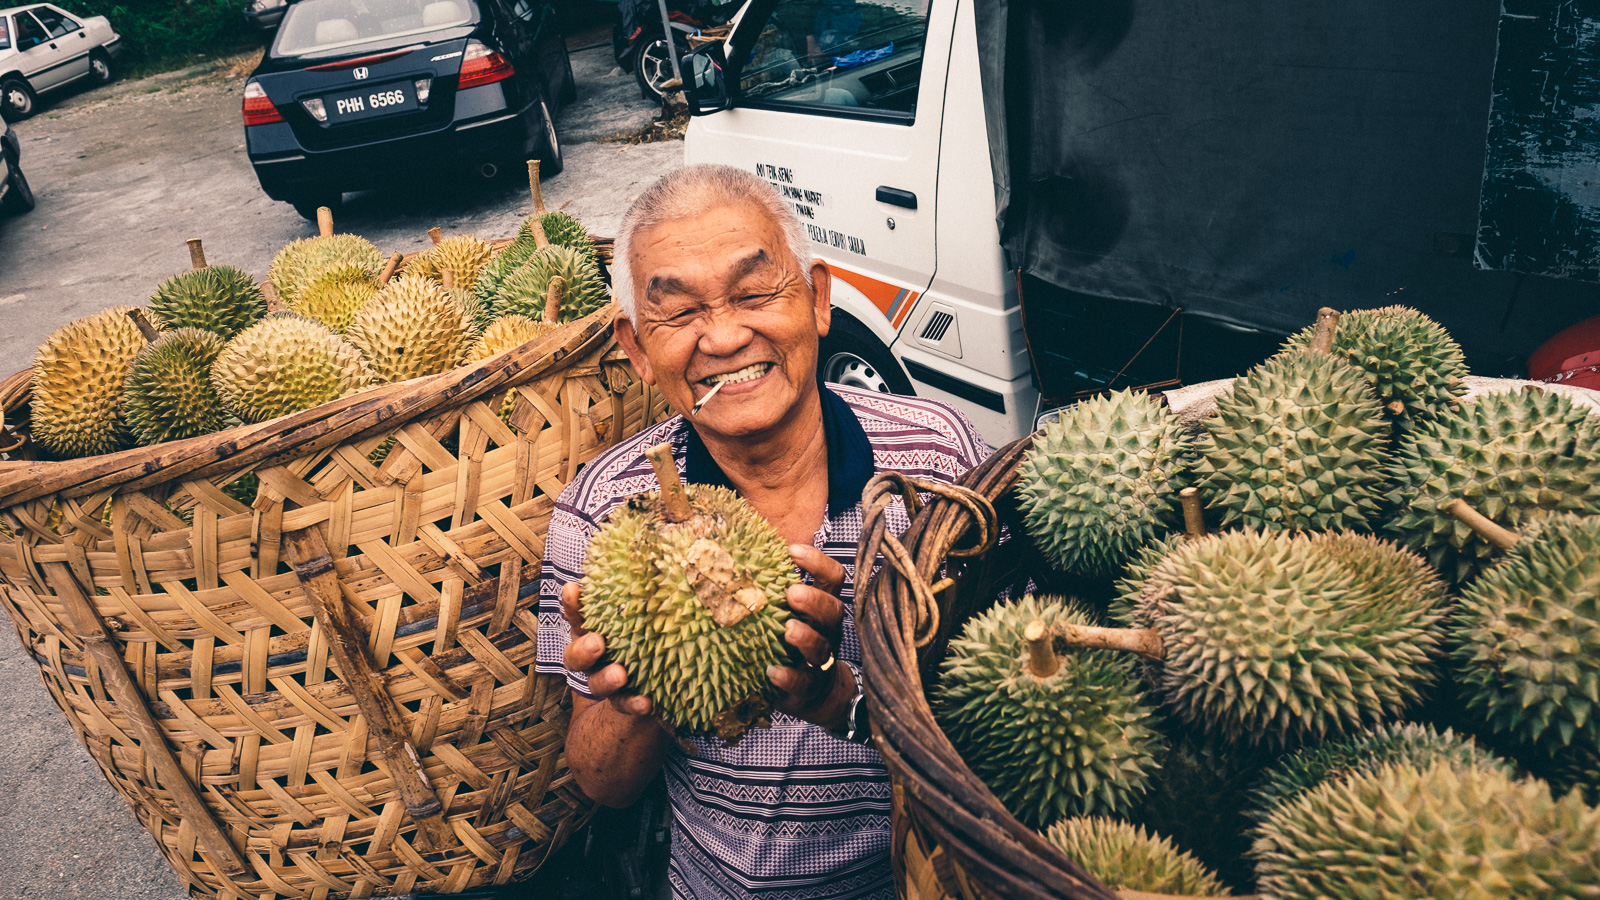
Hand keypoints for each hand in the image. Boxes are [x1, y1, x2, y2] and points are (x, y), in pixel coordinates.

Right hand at [561, 581, 653, 717]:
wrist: (654, 699)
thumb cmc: (660, 640)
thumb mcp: (655, 617)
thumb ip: (653, 598)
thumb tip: (670, 558)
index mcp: (598, 632)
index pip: (580, 617)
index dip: (573, 605)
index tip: (572, 589)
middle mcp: (598, 659)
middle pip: (578, 653)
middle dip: (583, 648)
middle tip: (598, 643)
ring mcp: (608, 683)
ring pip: (596, 681)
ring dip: (606, 678)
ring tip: (620, 675)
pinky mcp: (625, 705)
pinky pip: (625, 706)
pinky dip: (633, 704)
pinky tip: (646, 703)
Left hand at [768, 544, 854, 729]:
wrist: (813, 694)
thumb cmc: (789, 641)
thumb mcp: (786, 612)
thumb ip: (771, 588)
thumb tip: (730, 554)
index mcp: (822, 607)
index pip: (832, 578)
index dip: (817, 562)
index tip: (792, 551)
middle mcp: (827, 631)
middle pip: (834, 610)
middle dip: (814, 600)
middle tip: (793, 593)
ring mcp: (820, 661)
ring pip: (822, 647)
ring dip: (806, 637)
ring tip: (788, 629)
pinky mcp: (808, 687)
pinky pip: (803, 682)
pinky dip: (789, 677)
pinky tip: (772, 671)